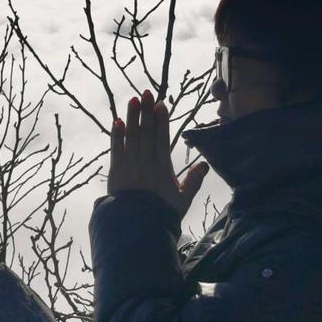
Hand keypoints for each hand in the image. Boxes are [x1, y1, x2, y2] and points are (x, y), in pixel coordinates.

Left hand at [108, 89, 208, 217]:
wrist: (138, 229)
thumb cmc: (162, 215)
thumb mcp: (183, 200)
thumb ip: (194, 181)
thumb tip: (205, 164)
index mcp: (162, 168)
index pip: (162, 138)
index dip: (161, 120)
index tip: (160, 104)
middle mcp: (146, 163)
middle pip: (146, 132)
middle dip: (146, 111)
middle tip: (146, 93)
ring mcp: (130, 166)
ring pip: (131, 137)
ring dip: (131, 117)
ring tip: (132, 100)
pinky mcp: (116, 172)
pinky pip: (116, 150)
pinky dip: (116, 135)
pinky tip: (117, 121)